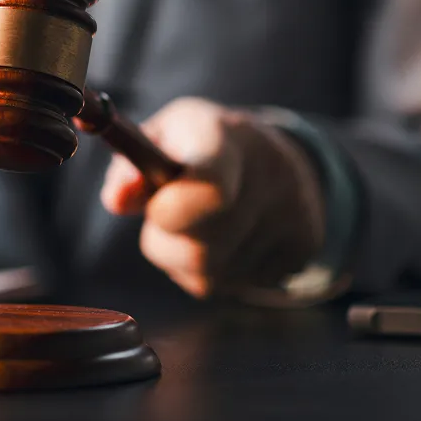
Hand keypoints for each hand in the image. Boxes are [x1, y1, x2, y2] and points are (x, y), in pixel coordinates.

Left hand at [100, 98, 325, 298]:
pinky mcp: (303, 249)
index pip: (210, 188)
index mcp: (227, 140)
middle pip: (198, 249)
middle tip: (170, 213)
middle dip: (167, 239)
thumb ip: (131, 164)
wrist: (279, 155)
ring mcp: (292, 218)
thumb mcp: (163, 136)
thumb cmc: (204, 145)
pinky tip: (228, 239)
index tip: (156, 208)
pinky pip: (233, 284)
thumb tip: (117, 200)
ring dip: (187, 259)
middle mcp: (269, 177)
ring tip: (201, 224)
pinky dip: (217, 270)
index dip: (174, 209)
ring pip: (209, 275)